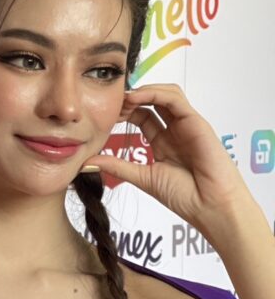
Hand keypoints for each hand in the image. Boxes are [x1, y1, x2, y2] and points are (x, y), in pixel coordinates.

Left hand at [85, 83, 251, 235]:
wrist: (210, 206)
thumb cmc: (185, 196)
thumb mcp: (143, 178)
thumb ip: (118, 167)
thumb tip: (87, 163)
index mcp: (163, 142)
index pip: (142, 116)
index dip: (123, 112)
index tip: (104, 114)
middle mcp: (175, 130)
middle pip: (152, 102)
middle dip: (130, 99)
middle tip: (109, 103)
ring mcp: (186, 125)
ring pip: (165, 94)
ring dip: (142, 92)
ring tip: (121, 98)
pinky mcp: (196, 122)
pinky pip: (175, 99)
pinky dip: (155, 93)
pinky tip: (135, 98)